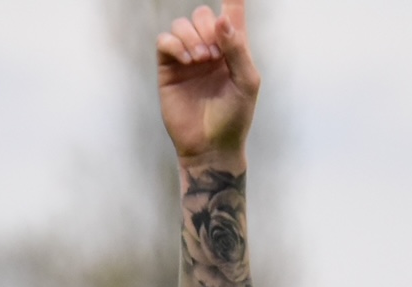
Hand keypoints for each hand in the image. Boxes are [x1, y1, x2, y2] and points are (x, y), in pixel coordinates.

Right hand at [157, 0, 259, 163]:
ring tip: (201, 60)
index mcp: (233, 49)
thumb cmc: (234, 118)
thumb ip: (237, 49)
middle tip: (214, 55)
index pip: (231, 14)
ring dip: (192, 37)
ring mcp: (188, 58)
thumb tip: (221, 19)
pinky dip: (174, 44)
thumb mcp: (246, 83)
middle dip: (208, 28)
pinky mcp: (169, 69)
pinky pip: (165, 40)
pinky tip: (187, 60)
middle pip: (202, 15)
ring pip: (182, 24)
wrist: (211, 146)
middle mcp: (210, 49)